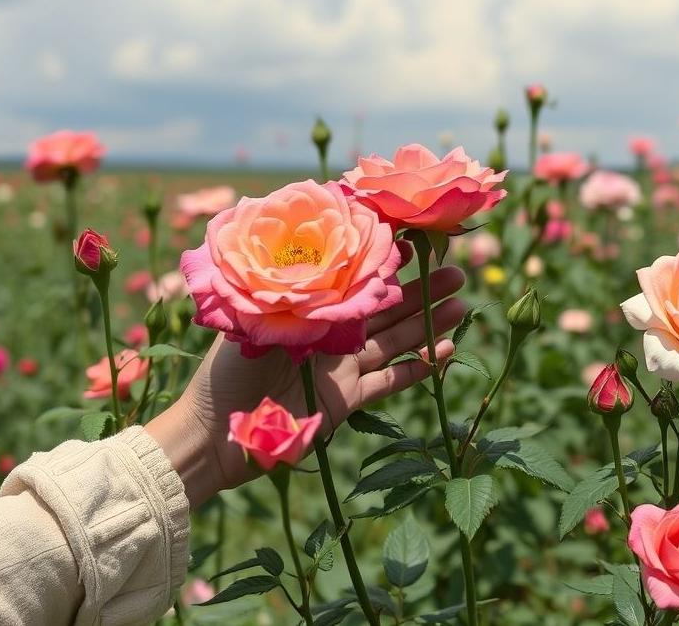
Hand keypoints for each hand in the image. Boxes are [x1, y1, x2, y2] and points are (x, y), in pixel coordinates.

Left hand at [146, 263, 465, 505]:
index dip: (389, 263)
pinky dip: (418, 368)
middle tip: (458, 272)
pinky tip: (446, 353)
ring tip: (463, 307)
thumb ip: (298, 297)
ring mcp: (341, 367)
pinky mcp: (347, 400)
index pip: (358, 279)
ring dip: (429, 325)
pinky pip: (389, 380)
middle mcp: (331, 333)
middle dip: (423, 290)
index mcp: (312, 309)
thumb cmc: (224, 373)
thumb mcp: (258, 321)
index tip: (418, 243)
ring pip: (396, 339)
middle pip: (387, 307)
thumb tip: (330, 263)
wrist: (215, 435)